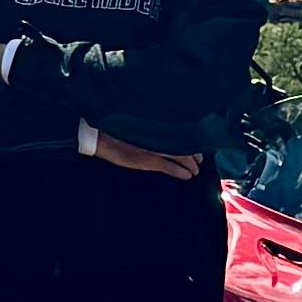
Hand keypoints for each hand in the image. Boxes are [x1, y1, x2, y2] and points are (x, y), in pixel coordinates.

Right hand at [86, 126, 204, 178]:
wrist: (102, 137)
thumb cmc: (117, 130)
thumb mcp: (139, 127)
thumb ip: (153, 130)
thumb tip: (163, 134)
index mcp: (157, 126)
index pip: (182, 132)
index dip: (192, 139)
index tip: (197, 145)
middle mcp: (159, 135)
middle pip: (185, 143)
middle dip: (195, 154)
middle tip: (200, 160)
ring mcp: (155, 147)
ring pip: (182, 155)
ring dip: (191, 164)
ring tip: (195, 170)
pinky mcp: (149, 159)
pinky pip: (170, 167)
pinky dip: (181, 172)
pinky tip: (187, 176)